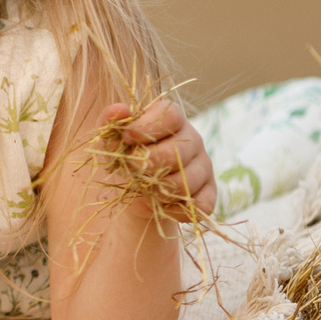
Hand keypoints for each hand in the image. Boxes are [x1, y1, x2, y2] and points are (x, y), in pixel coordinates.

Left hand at [99, 100, 215, 220]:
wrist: (136, 194)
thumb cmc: (125, 158)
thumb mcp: (112, 140)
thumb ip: (111, 122)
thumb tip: (119, 110)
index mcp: (172, 119)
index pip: (171, 116)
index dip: (147, 128)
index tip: (127, 138)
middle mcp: (193, 140)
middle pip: (176, 152)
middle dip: (147, 165)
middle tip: (133, 169)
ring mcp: (204, 167)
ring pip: (186, 182)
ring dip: (158, 190)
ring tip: (145, 188)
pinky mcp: (209, 193)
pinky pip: (200, 204)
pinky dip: (176, 209)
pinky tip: (162, 204)